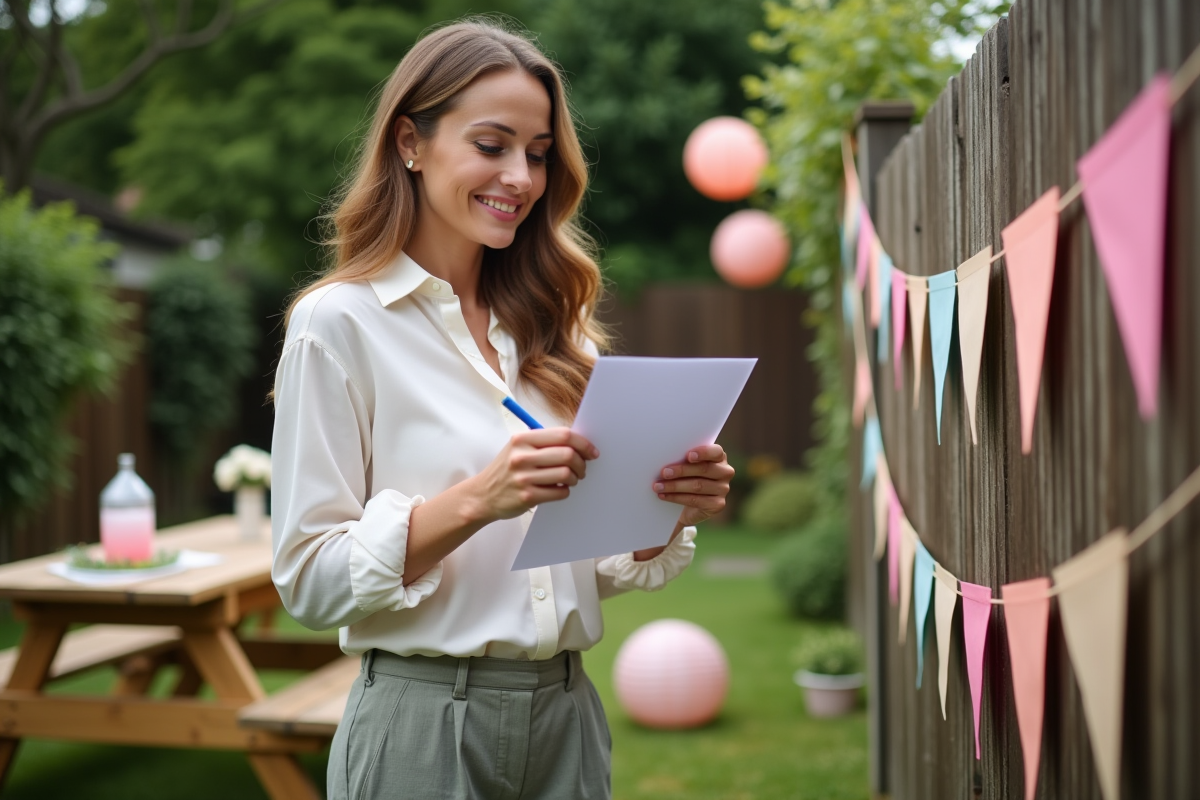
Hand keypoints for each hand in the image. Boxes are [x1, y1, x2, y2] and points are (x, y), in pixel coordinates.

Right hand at [472, 427, 597, 522]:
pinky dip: (564, 491)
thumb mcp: (518, 448)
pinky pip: (559, 492)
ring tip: (570, 479)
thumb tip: (578, 443)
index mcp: (523, 439)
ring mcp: (524, 478)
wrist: (483, 495)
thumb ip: (544, 442)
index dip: (583, 443)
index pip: (563, 435)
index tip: (591, 451)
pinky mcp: (527, 497)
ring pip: (566, 474)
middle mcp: (522, 456)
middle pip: (567, 454)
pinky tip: (558, 489)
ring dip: (574, 478)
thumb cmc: (506, 469)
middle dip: (581, 463)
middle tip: (581, 468)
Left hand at [652, 444, 733, 527]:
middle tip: (664, 472)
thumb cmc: (686, 478)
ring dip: (675, 486)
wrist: (689, 506)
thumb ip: (683, 460)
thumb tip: (664, 455)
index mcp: (719, 457)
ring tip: (658, 486)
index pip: (716, 452)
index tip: (688, 456)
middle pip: (704, 469)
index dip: (703, 453)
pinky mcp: (717, 504)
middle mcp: (725, 472)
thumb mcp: (686, 467)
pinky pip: (695, 500)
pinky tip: (664, 495)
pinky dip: (677, 498)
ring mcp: (723, 489)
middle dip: (682, 470)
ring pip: (698, 485)